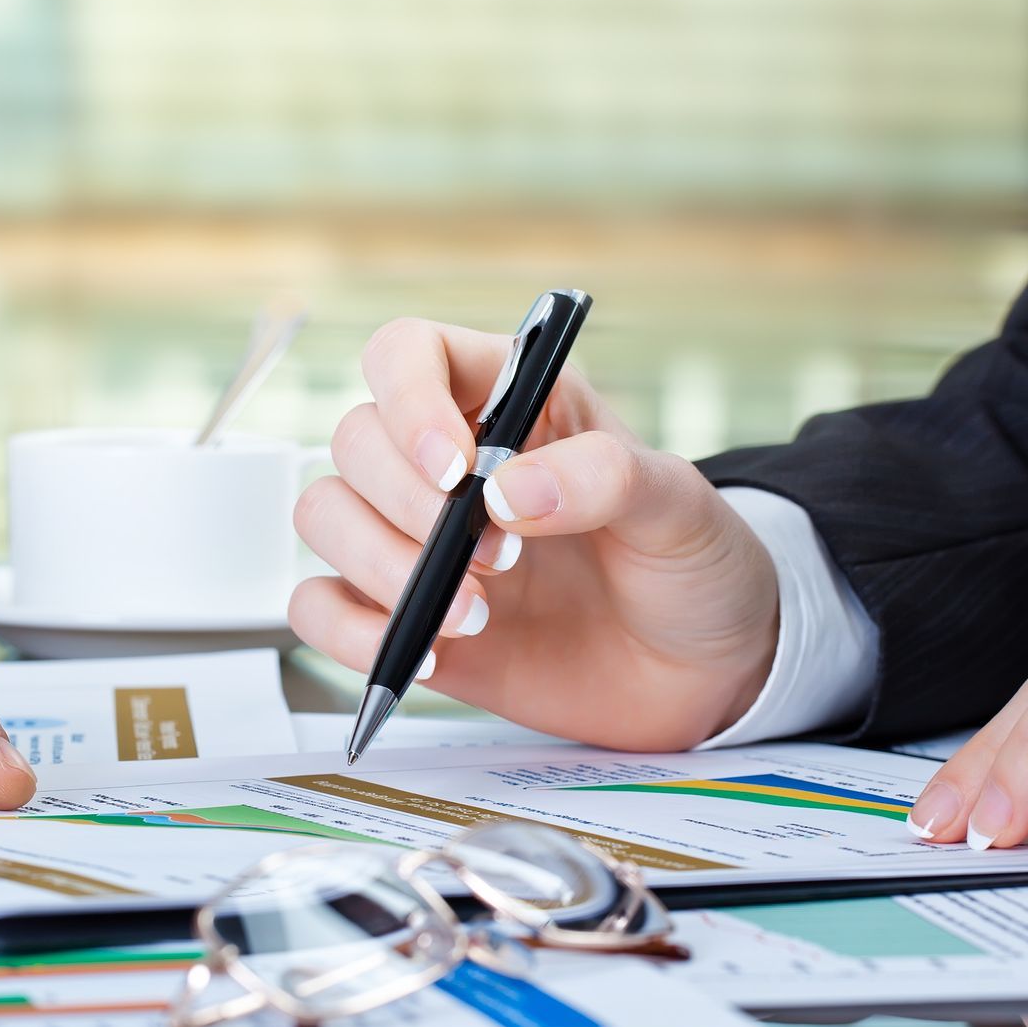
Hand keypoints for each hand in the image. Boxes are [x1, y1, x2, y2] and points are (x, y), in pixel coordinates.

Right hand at [290, 319, 777, 749]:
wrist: (707, 672)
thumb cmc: (693, 566)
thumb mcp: (680, 506)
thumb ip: (604, 479)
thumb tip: (506, 493)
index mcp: (509, 402)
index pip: (407, 353)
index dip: (408, 400)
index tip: (456, 470)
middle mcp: (449, 463)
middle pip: (354, 440)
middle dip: (408, 506)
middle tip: (498, 560)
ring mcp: (418, 541)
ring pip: (324, 516)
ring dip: (380, 567)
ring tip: (476, 616)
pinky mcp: (404, 616)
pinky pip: (320, 607)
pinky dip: (351, 633)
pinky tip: (427, 652)